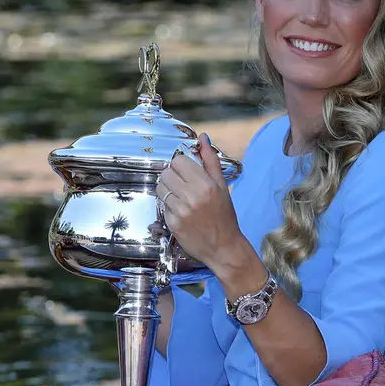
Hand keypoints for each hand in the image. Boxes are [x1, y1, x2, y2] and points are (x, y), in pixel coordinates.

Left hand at [154, 133, 246, 275]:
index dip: (180, 165)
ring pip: (160, 188)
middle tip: (181, 184)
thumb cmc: (224, 216)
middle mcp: (192, 197)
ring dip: (167, 190)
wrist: (223, 247)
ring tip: (180, 197)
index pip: (178, 162)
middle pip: (166, 173)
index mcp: (205, 184)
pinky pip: (162, 205)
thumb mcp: (221, 186)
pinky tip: (180, 211)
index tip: (186, 172)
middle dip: (172, 176)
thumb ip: (210, 160)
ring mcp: (180, 211)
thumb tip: (202, 138)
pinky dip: (168, 206)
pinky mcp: (172, 224)